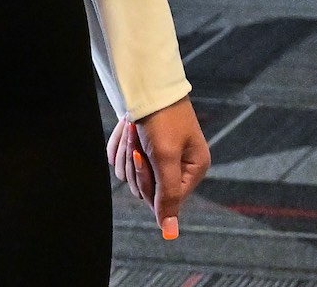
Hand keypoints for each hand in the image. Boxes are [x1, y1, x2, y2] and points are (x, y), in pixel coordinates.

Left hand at [109, 97, 208, 239]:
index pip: (165, 198)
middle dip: (138, 167)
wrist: (147, 84)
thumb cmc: (161, 120)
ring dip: (127, 154)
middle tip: (140, 141)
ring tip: (133, 130)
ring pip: (133, 177)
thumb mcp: (166, 158)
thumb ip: (168, 196)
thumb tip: (170, 232)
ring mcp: (160, 156)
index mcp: (194, 168)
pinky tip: (128, 129)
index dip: (150, 181)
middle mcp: (180, 165)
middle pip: (148, 190)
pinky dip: (122, 146)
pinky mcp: (144, 147)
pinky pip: (124, 162)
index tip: (146, 157)